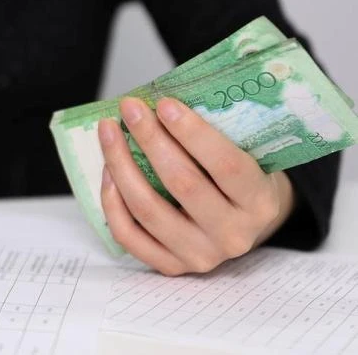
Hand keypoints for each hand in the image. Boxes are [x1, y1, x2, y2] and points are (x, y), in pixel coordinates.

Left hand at [98, 97, 294, 275]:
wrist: (246, 225)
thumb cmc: (241, 180)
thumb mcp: (247, 155)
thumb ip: (216, 135)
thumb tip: (161, 102)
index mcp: (260, 202)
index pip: (226, 165)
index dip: (192, 133)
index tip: (164, 103)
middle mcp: (233, 235)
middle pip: (181, 184)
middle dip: (150, 139)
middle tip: (130, 108)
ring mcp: (200, 256)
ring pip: (148, 209)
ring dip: (121, 164)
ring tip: (109, 132)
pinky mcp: (171, 267)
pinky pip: (129, 235)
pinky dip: (112, 200)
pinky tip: (108, 170)